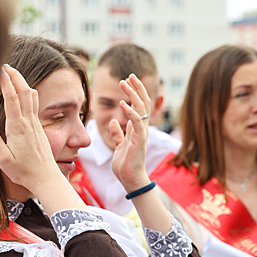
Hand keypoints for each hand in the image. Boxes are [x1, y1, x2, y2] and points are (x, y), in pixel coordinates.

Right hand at [0, 64, 60, 191]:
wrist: (46, 178)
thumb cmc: (23, 171)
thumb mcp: (3, 159)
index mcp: (18, 127)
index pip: (12, 99)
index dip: (6, 82)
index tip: (0, 69)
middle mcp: (28, 122)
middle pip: (24, 92)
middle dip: (15, 76)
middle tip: (6, 65)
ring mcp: (35, 124)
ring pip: (32, 96)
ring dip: (23, 83)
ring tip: (13, 74)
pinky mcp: (39, 128)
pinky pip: (34, 105)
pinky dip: (27, 93)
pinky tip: (23, 93)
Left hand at [110, 74, 150, 191]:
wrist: (130, 180)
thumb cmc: (125, 165)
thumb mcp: (118, 145)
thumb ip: (117, 134)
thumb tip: (113, 122)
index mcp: (136, 128)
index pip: (138, 105)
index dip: (134, 92)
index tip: (126, 80)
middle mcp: (140, 128)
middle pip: (142, 103)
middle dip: (136, 88)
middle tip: (129, 75)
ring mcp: (141, 134)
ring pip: (141, 109)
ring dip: (134, 94)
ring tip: (125, 83)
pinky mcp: (139, 141)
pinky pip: (137, 123)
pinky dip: (131, 112)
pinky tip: (123, 103)